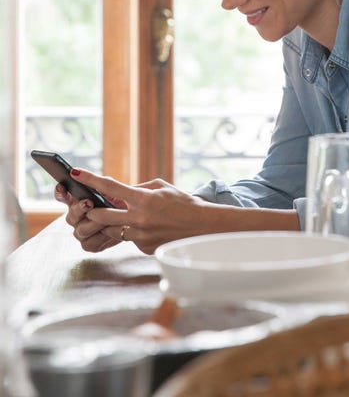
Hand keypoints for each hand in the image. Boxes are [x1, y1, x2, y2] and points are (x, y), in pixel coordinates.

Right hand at [54, 182, 124, 252]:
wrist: (135, 220)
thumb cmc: (121, 200)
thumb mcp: (112, 190)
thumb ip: (99, 184)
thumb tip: (84, 175)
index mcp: (76, 201)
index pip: (63, 196)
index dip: (60, 192)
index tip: (62, 185)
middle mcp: (75, 217)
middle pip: (71, 214)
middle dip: (80, 208)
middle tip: (89, 202)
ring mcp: (80, 232)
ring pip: (81, 230)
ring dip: (94, 224)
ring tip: (107, 219)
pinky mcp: (89, 245)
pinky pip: (90, 243)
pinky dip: (102, 236)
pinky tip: (111, 231)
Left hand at [69, 168, 214, 254]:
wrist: (200, 226)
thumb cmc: (183, 203)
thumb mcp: (161, 188)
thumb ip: (138, 188)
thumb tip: (120, 192)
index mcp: (143, 199)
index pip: (110, 187)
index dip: (90, 179)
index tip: (76, 172)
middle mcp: (139, 218)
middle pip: (101, 215)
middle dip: (92, 211)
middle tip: (90, 207)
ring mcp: (140, 235)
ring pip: (112, 230)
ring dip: (113, 223)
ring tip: (125, 217)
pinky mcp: (143, 247)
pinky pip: (129, 239)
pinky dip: (132, 232)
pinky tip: (147, 228)